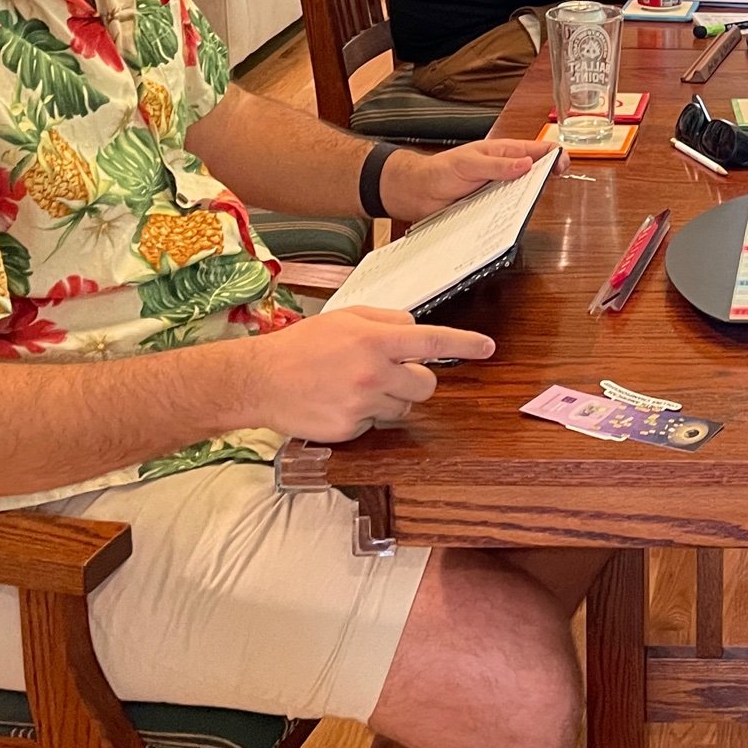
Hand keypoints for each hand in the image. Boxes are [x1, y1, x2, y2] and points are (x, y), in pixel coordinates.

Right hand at [239, 306, 494, 442]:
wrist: (260, 380)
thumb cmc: (301, 345)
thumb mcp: (346, 318)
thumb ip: (386, 320)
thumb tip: (415, 328)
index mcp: (374, 340)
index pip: (431, 341)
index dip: (464, 344)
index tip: (487, 348)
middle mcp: (373, 373)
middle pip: (426, 384)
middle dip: (417, 379)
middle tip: (390, 372)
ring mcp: (362, 404)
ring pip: (403, 407)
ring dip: (389, 398)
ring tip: (354, 385)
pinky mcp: (351, 429)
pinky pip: (376, 424)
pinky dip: (365, 415)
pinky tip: (340, 402)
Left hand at [382, 135, 558, 220]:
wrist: (418, 193)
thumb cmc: (439, 171)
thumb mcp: (468, 163)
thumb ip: (497, 165)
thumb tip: (527, 164)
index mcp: (503, 151)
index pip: (538, 148)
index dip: (554, 154)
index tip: (561, 166)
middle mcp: (505, 170)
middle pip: (536, 172)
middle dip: (546, 178)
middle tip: (549, 186)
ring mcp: (500, 189)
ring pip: (525, 193)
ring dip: (530, 198)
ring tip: (533, 204)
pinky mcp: (492, 206)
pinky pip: (509, 210)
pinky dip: (514, 214)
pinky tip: (516, 219)